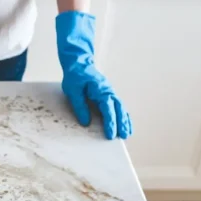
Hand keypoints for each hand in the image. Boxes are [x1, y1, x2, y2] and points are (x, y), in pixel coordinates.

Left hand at [56, 11, 131, 139]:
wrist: (78, 62)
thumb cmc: (75, 76)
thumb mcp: (73, 90)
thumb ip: (80, 106)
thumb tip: (86, 122)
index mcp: (100, 90)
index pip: (107, 108)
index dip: (110, 122)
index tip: (111, 135)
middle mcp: (108, 91)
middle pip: (118, 109)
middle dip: (121, 123)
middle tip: (123, 137)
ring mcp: (110, 92)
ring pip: (121, 108)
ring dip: (125, 120)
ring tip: (127, 134)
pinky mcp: (108, 94)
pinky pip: (118, 106)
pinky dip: (123, 115)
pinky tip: (126, 124)